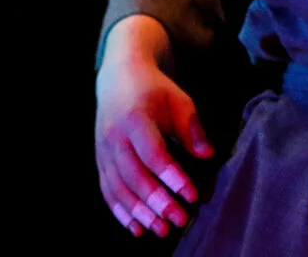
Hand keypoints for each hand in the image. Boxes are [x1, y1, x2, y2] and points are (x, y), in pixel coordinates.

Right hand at [94, 32, 214, 237]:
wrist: (118, 77)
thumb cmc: (155, 90)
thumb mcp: (179, 100)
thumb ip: (192, 128)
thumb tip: (207, 155)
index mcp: (136, 119)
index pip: (154, 154)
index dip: (172, 177)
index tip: (192, 195)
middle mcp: (115, 138)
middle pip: (134, 176)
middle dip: (157, 202)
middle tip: (179, 220)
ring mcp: (104, 151)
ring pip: (119, 188)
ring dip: (140, 213)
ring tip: (161, 230)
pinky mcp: (100, 161)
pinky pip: (108, 191)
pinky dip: (121, 212)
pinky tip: (137, 228)